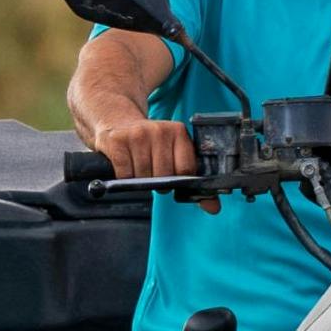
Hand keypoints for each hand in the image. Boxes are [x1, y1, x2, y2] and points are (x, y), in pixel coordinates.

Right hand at [81, 111, 198, 178]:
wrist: (117, 123)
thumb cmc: (149, 145)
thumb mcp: (173, 155)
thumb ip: (193, 182)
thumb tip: (213, 208)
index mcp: (178, 132)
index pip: (185, 169)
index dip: (178, 180)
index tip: (171, 178)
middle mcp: (159, 130)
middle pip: (164, 175)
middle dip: (157, 182)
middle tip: (152, 175)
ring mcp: (137, 135)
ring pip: (143, 176)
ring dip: (139, 180)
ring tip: (137, 168)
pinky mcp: (117, 141)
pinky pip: (124, 174)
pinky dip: (124, 178)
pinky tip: (125, 167)